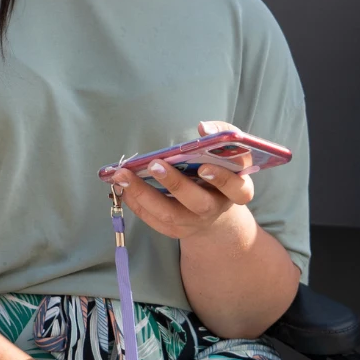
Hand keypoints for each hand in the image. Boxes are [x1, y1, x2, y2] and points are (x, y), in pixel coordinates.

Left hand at [108, 121, 254, 240]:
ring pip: (170, 215)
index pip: (236, 189)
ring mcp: (194, 223)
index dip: (221, 179)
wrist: (215, 210)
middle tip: (154, 165)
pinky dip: (136, 203)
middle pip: (198, 203)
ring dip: (144, 194)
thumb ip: (221, 135)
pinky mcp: (176, 231)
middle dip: (175, 184)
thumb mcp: (228, 153)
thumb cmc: (220, 171)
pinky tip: (122, 187)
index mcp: (236, 190)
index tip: (203, 167)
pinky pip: (153, 220)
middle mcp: (215, 209)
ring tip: (123, 175)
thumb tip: (204, 128)